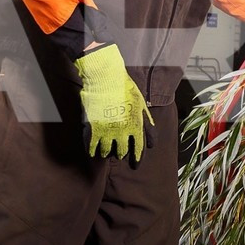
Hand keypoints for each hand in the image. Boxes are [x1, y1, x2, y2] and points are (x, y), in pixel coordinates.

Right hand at [75, 44, 153, 160]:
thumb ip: (147, 124)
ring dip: (107, 153)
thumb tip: (152, 142)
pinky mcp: (92, 129)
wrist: (105, 79)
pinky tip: (93, 152)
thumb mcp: (141, 105)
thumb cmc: (126, 89)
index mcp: (136, 125)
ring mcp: (106, 131)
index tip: (136, 164)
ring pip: (107, 151)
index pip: (139, 148)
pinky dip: (92, 151)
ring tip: (106, 153)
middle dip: (122, 153)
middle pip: (122, 151)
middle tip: (120, 154)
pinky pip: (91, 147)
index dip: (138, 158)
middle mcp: (122, 131)